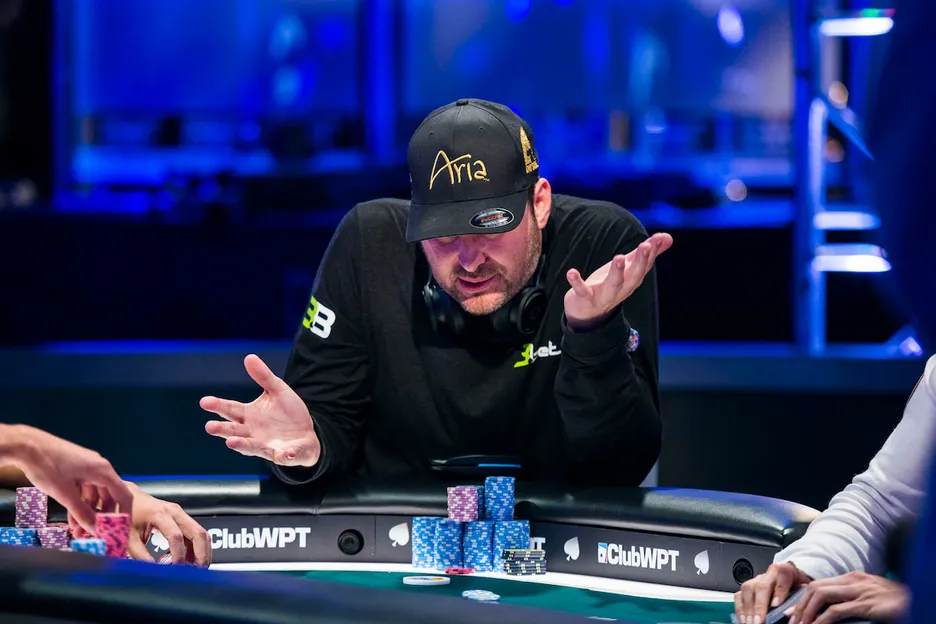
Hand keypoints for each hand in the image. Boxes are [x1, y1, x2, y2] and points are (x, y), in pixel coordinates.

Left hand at [7, 425, 133, 536]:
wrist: (26, 446)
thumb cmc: (47, 465)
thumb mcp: (65, 494)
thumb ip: (82, 513)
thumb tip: (94, 529)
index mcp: (103, 471)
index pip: (123, 496)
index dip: (123, 514)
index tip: (119, 530)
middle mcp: (99, 468)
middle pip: (108, 497)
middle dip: (100, 517)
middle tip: (93, 534)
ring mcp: (87, 467)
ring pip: (93, 495)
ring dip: (87, 512)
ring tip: (77, 530)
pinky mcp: (76, 468)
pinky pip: (83, 489)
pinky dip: (79, 503)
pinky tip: (71, 517)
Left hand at [69, 483, 210, 566]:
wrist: (128, 497)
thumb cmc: (127, 515)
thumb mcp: (129, 537)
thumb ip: (140, 555)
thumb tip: (154, 572)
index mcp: (160, 514)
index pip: (176, 537)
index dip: (178, 556)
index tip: (176, 571)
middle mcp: (175, 512)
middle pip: (198, 533)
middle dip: (201, 554)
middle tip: (199, 571)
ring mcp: (180, 514)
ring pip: (201, 533)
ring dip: (202, 551)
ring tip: (196, 568)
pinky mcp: (182, 518)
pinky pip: (196, 533)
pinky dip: (196, 548)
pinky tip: (189, 560)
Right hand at [201, 354, 320, 466]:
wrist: (306, 432)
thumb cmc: (287, 412)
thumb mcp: (277, 390)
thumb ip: (263, 376)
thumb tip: (249, 357)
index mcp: (249, 415)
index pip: (230, 409)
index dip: (217, 405)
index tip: (204, 401)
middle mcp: (252, 432)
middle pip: (234, 430)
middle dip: (222, 429)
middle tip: (210, 426)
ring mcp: (265, 445)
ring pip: (251, 446)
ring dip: (241, 445)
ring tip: (231, 442)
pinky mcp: (282, 455)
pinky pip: (282, 456)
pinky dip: (283, 455)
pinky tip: (284, 452)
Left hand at [564, 233, 671, 329]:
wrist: (587, 314)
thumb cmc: (610, 285)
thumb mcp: (629, 269)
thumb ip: (647, 254)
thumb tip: (668, 237)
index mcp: (632, 280)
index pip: (645, 265)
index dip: (652, 252)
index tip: (659, 238)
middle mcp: (621, 289)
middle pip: (634, 276)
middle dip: (641, 261)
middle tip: (645, 245)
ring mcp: (603, 295)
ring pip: (613, 284)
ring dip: (617, 272)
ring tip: (619, 257)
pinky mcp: (585, 298)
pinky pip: (581, 291)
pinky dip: (576, 282)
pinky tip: (571, 272)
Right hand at [735, 562, 811, 623]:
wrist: (794, 584)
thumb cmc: (799, 590)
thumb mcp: (804, 594)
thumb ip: (797, 602)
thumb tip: (789, 612)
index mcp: (786, 571)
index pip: (782, 575)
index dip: (779, 591)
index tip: (776, 606)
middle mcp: (769, 574)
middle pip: (761, 585)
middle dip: (759, 605)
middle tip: (759, 621)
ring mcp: (756, 579)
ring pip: (747, 588)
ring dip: (748, 608)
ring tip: (750, 623)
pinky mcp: (748, 587)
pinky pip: (739, 595)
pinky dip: (740, 609)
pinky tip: (744, 620)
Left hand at [788, 571, 908, 623]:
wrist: (920, 599)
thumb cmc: (896, 602)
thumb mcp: (870, 597)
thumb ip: (851, 599)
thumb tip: (832, 610)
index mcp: (853, 577)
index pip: (820, 583)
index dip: (803, 597)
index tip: (792, 610)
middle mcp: (853, 580)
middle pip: (816, 588)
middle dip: (800, 604)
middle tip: (791, 620)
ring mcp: (860, 591)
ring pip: (822, 596)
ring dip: (807, 612)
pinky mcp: (866, 605)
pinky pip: (837, 611)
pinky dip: (822, 620)